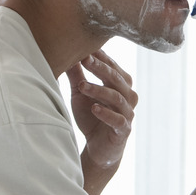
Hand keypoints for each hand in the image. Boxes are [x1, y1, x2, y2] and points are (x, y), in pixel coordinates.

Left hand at [65, 50, 137, 194]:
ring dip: (99, 90)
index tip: (85, 47)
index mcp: (120, 84)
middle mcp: (128, 95)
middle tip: (85, 60)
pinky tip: (94, 108)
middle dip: (100, 68)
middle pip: (116, 78)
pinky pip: (118, 120)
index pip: (112, 66)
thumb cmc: (91, 116)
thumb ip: (76, 75)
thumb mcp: (80, 93)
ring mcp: (128, 113)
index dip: (100, 56)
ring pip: (117, 97)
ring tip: (82, 86)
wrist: (98, 148)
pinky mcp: (124, 130)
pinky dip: (106, 113)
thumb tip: (67, 54)